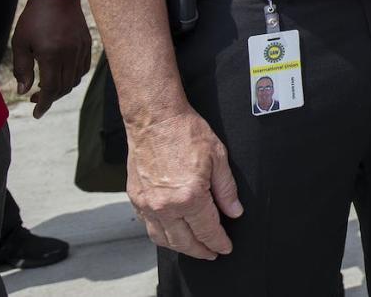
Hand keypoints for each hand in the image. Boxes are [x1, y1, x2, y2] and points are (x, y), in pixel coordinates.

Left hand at [11, 0, 91, 117]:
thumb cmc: (34, 18)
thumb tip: (23, 91)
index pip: (50, 88)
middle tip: (35, 98)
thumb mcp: (20, 42)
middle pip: (63, 87)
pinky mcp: (86, 43)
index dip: (43, 104)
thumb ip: (22, 69)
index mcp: (51, 54)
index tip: (36, 113)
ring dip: (61, 88)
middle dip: (49, 98)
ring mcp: (80, 49)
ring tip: (47, 86)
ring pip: (74, 79)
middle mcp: (69, 54)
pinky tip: (62, 74)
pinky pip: (83, 68)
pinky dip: (73, 77)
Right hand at [127, 109, 243, 258]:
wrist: (155, 118)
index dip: (218, 242)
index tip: (225, 247)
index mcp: (189, 197)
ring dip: (180, 247)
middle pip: (185, 241)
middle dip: (201, 250)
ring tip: (193, 247)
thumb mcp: (217, 156)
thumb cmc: (186, 131)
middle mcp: (166, 206)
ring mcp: (148, 204)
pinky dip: (162, 234)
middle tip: (212, 253)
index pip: (207, 230)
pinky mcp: (136, 198)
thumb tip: (234, 212)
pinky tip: (171, 232)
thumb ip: (226, 189)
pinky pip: (149, 226)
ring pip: (164, 239)